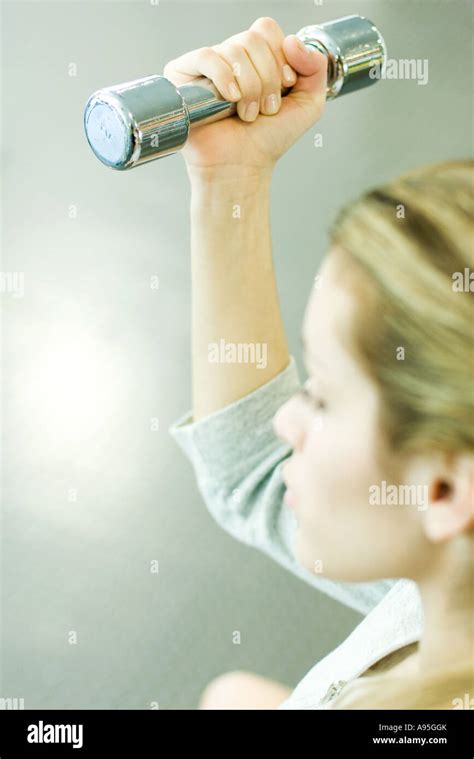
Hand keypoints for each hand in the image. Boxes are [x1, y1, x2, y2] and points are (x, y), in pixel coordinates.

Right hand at [163, 16, 327, 177]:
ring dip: (250, 86)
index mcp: (255, 58)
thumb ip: (315, 67)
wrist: (242, 167)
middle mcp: (230, 58)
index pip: (266, 30)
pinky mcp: (183, 75)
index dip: (280, 57)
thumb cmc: (268, 140)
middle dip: (267, 78)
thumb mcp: (308, 104)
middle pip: (253, 39)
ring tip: (247, 114)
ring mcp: (207, 66)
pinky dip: (224, 76)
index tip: (284, 87)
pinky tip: (231, 98)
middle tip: (266, 109)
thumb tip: (292, 40)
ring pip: (234, 49)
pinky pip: (206, 56)